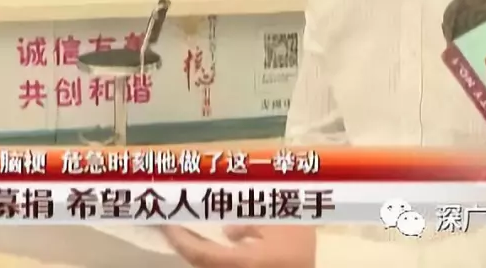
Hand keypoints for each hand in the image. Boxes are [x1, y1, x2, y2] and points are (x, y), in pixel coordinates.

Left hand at [161, 224, 315, 267]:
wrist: (321, 266)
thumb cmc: (302, 248)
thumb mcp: (284, 225)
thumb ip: (252, 224)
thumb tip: (227, 230)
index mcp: (245, 263)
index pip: (200, 254)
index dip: (178, 239)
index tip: (164, 222)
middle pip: (198, 265)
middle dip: (181, 244)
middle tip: (168, 223)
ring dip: (194, 251)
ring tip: (184, 230)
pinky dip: (209, 257)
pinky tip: (209, 245)